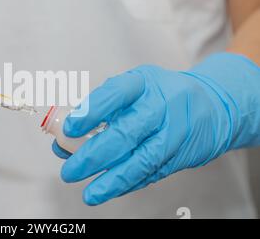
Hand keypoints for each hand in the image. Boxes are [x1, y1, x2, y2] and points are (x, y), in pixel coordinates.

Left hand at [53, 53, 259, 204]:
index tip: (69, 129)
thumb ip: (101, 109)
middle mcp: (161, 105)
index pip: (115, 93)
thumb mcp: (135, 88)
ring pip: (141, 160)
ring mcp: (174, 132)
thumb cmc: (161, 95)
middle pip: (126, 133)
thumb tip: (64, 138)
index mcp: (143, 83)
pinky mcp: (181, 155)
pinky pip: (152, 173)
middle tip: (70, 170)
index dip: (91, 111)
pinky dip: (128, 184)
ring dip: (112, 180)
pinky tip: (110, 190)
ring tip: (90, 193)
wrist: (213, 106)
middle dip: (94, 156)